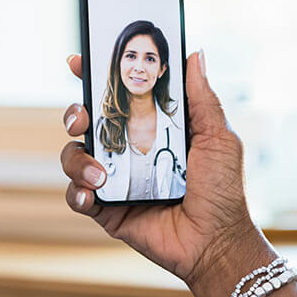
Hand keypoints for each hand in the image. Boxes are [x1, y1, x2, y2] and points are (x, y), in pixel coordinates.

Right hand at [60, 51, 275, 296]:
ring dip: (77, 159)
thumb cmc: (223, 190)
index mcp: (152, 127)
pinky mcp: (106, 210)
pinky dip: (77, 192)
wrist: (216, 242)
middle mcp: (128, 150)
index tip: (78, 61)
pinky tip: (93, 194)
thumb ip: (202, 98)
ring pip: (74, 156)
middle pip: (86, 121)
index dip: (94, 76)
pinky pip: (76, 196)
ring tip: (100, 174)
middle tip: (82, 118)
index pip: (118, 96)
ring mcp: (115, 180)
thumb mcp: (218, 138)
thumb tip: (194, 54)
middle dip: (75, 112)